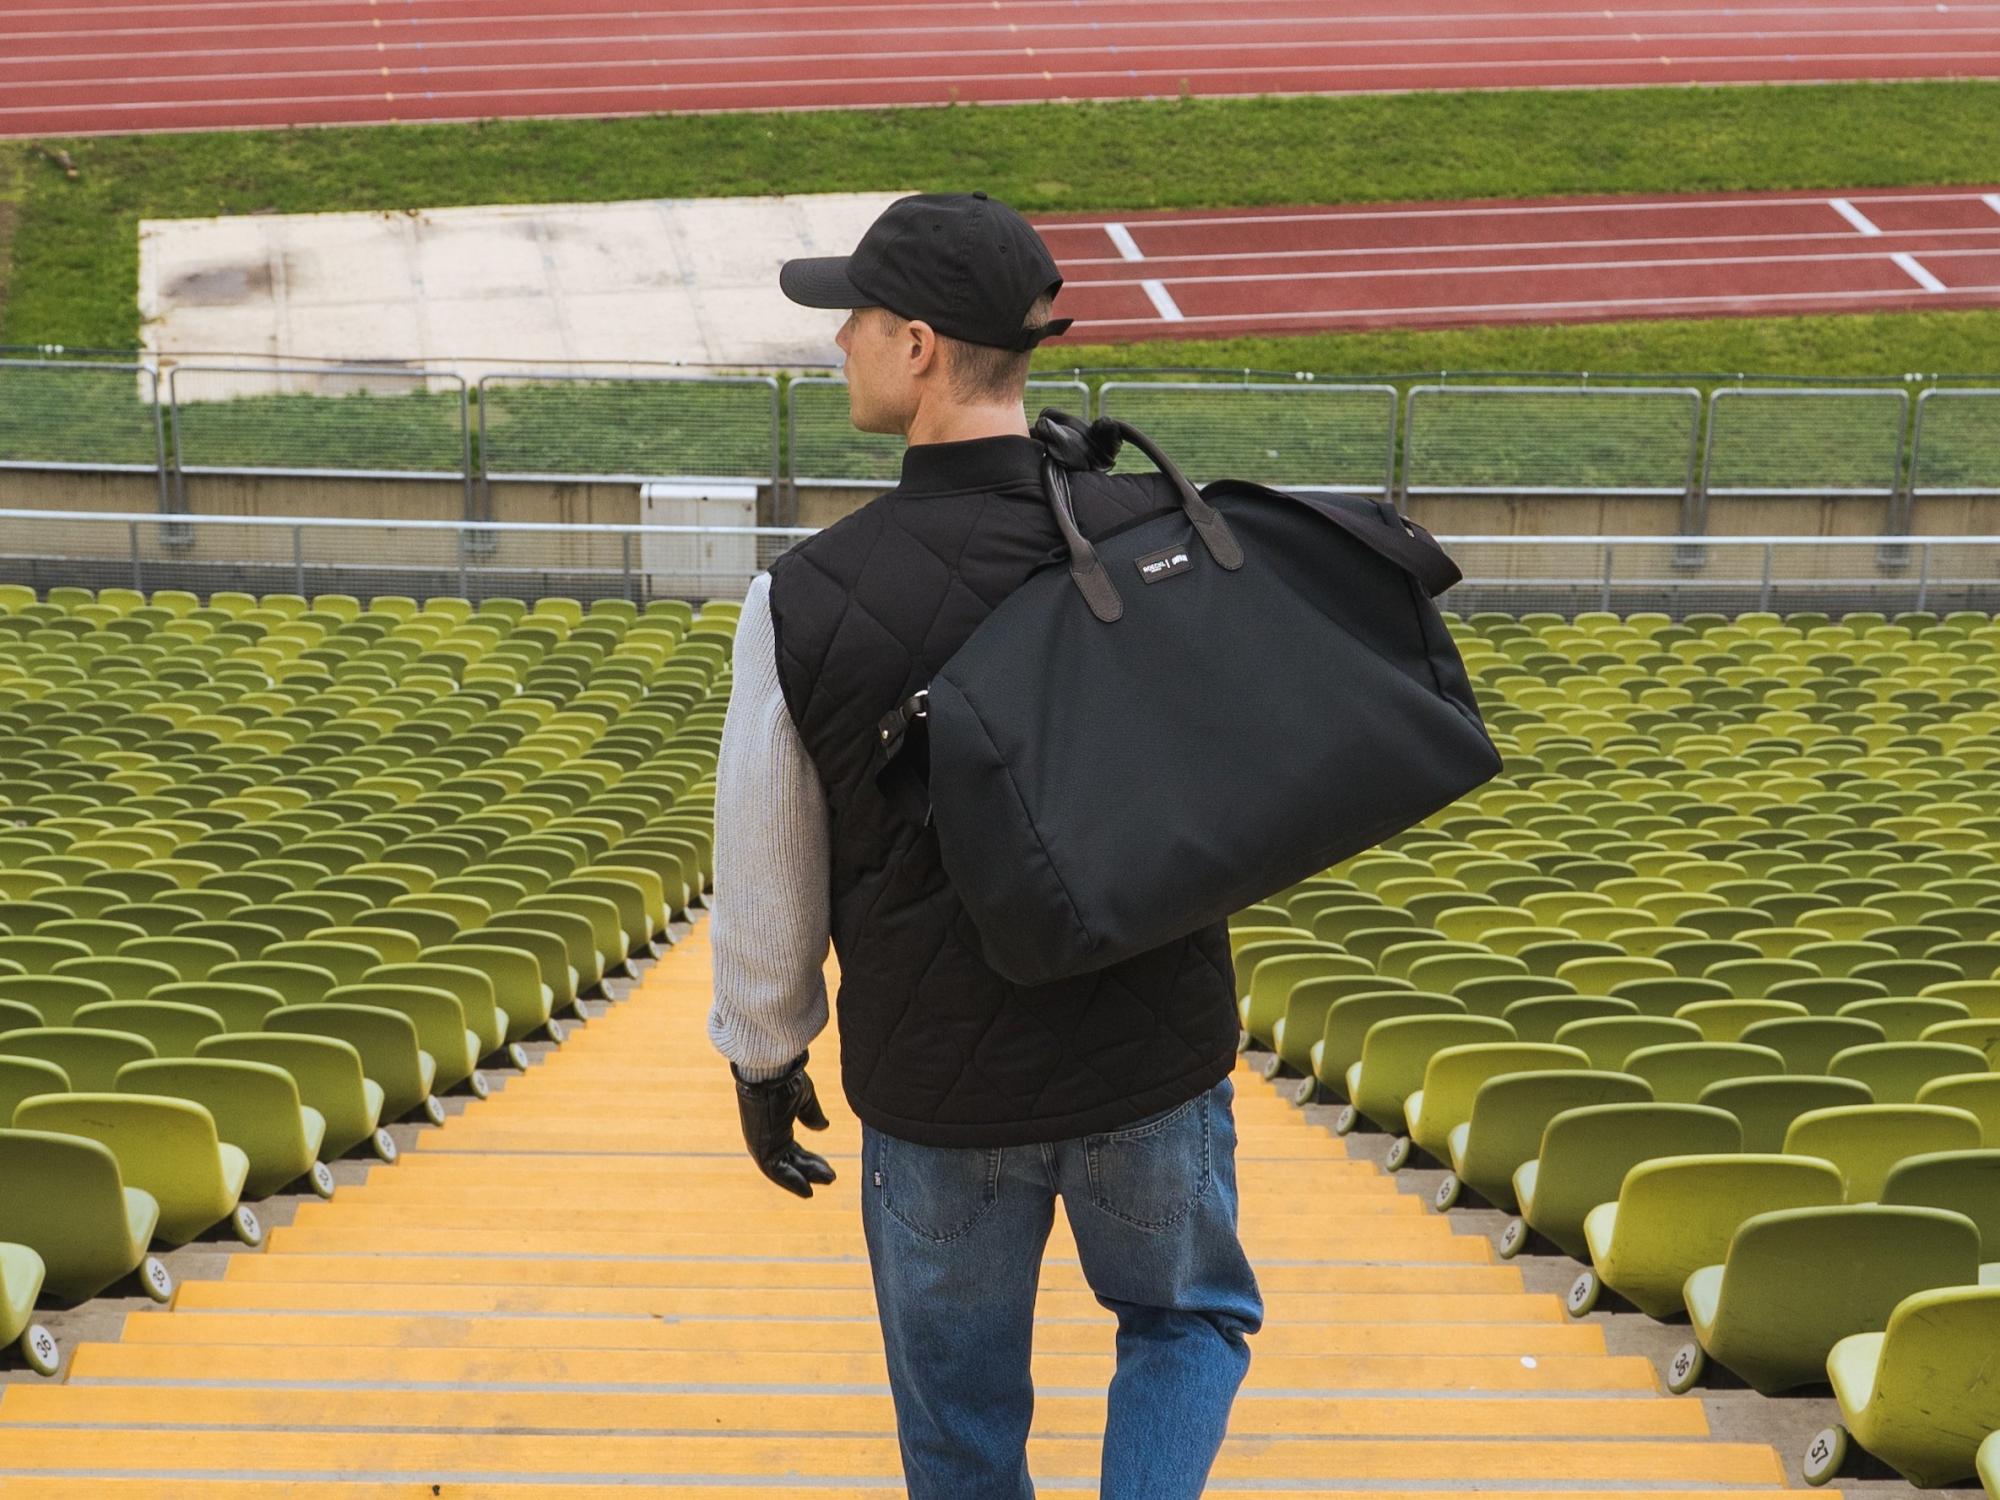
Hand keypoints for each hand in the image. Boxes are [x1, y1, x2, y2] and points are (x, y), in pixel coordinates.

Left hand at [732, 1050, 836, 1197]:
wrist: (771, 1070)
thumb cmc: (785, 1078)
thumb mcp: (804, 1097)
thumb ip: (812, 1114)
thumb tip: (823, 1127)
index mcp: (776, 1125)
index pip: (793, 1149)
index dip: (810, 1160)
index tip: (827, 1168)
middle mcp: (767, 1136)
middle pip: (790, 1160)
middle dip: (810, 1170)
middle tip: (831, 1177)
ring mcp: (761, 1142)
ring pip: (783, 1168)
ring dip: (805, 1177)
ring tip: (827, 1181)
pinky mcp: (759, 1146)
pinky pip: (775, 1171)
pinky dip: (791, 1181)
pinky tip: (808, 1189)